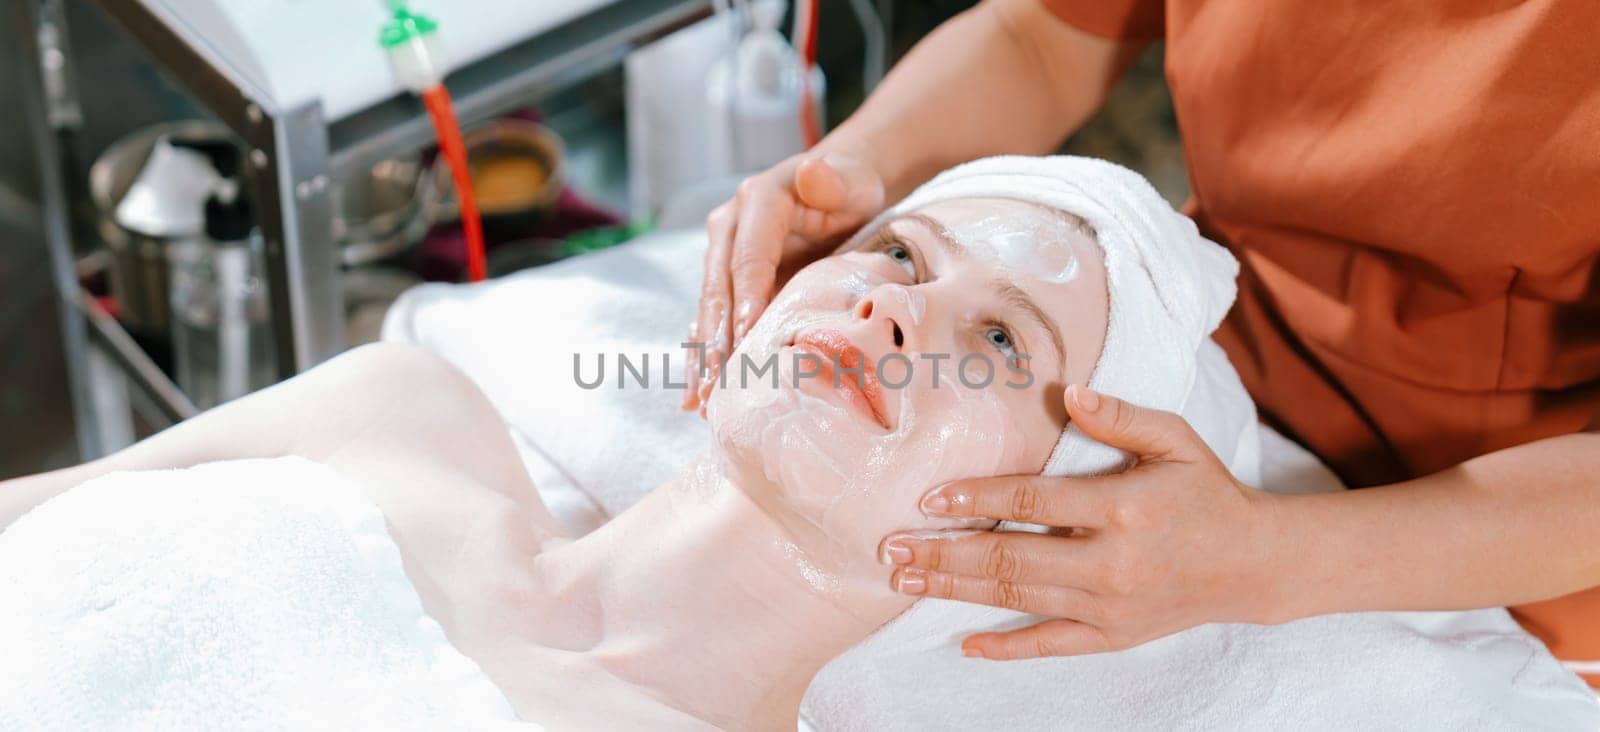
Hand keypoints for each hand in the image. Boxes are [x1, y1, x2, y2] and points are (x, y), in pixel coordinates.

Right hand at [683, 150, 885, 412]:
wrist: (840, 188)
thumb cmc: (851, 187)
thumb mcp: (851, 180)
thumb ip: (834, 180)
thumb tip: (812, 171)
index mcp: (757, 202)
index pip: (748, 258)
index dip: (746, 299)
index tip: (746, 338)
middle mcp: (730, 228)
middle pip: (719, 290)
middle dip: (715, 341)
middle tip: (714, 387)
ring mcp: (724, 256)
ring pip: (710, 312)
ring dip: (703, 357)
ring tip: (699, 402)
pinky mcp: (729, 282)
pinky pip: (715, 321)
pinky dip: (706, 356)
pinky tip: (696, 396)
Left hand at [878, 385, 1290, 659]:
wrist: (1255, 564)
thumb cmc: (1206, 491)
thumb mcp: (1175, 440)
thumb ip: (1121, 417)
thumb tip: (1069, 393)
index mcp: (1123, 507)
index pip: (1033, 502)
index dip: (977, 499)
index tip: (929, 498)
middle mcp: (1111, 562)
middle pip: (1011, 558)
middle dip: (945, 554)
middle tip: (892, 549)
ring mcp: (1110, 606)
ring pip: (1018, 600)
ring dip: (956, 591)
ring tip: (905, 582)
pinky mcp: (1113, 637)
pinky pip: (1050, 646)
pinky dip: (1006, 649)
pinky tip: (965, 644)